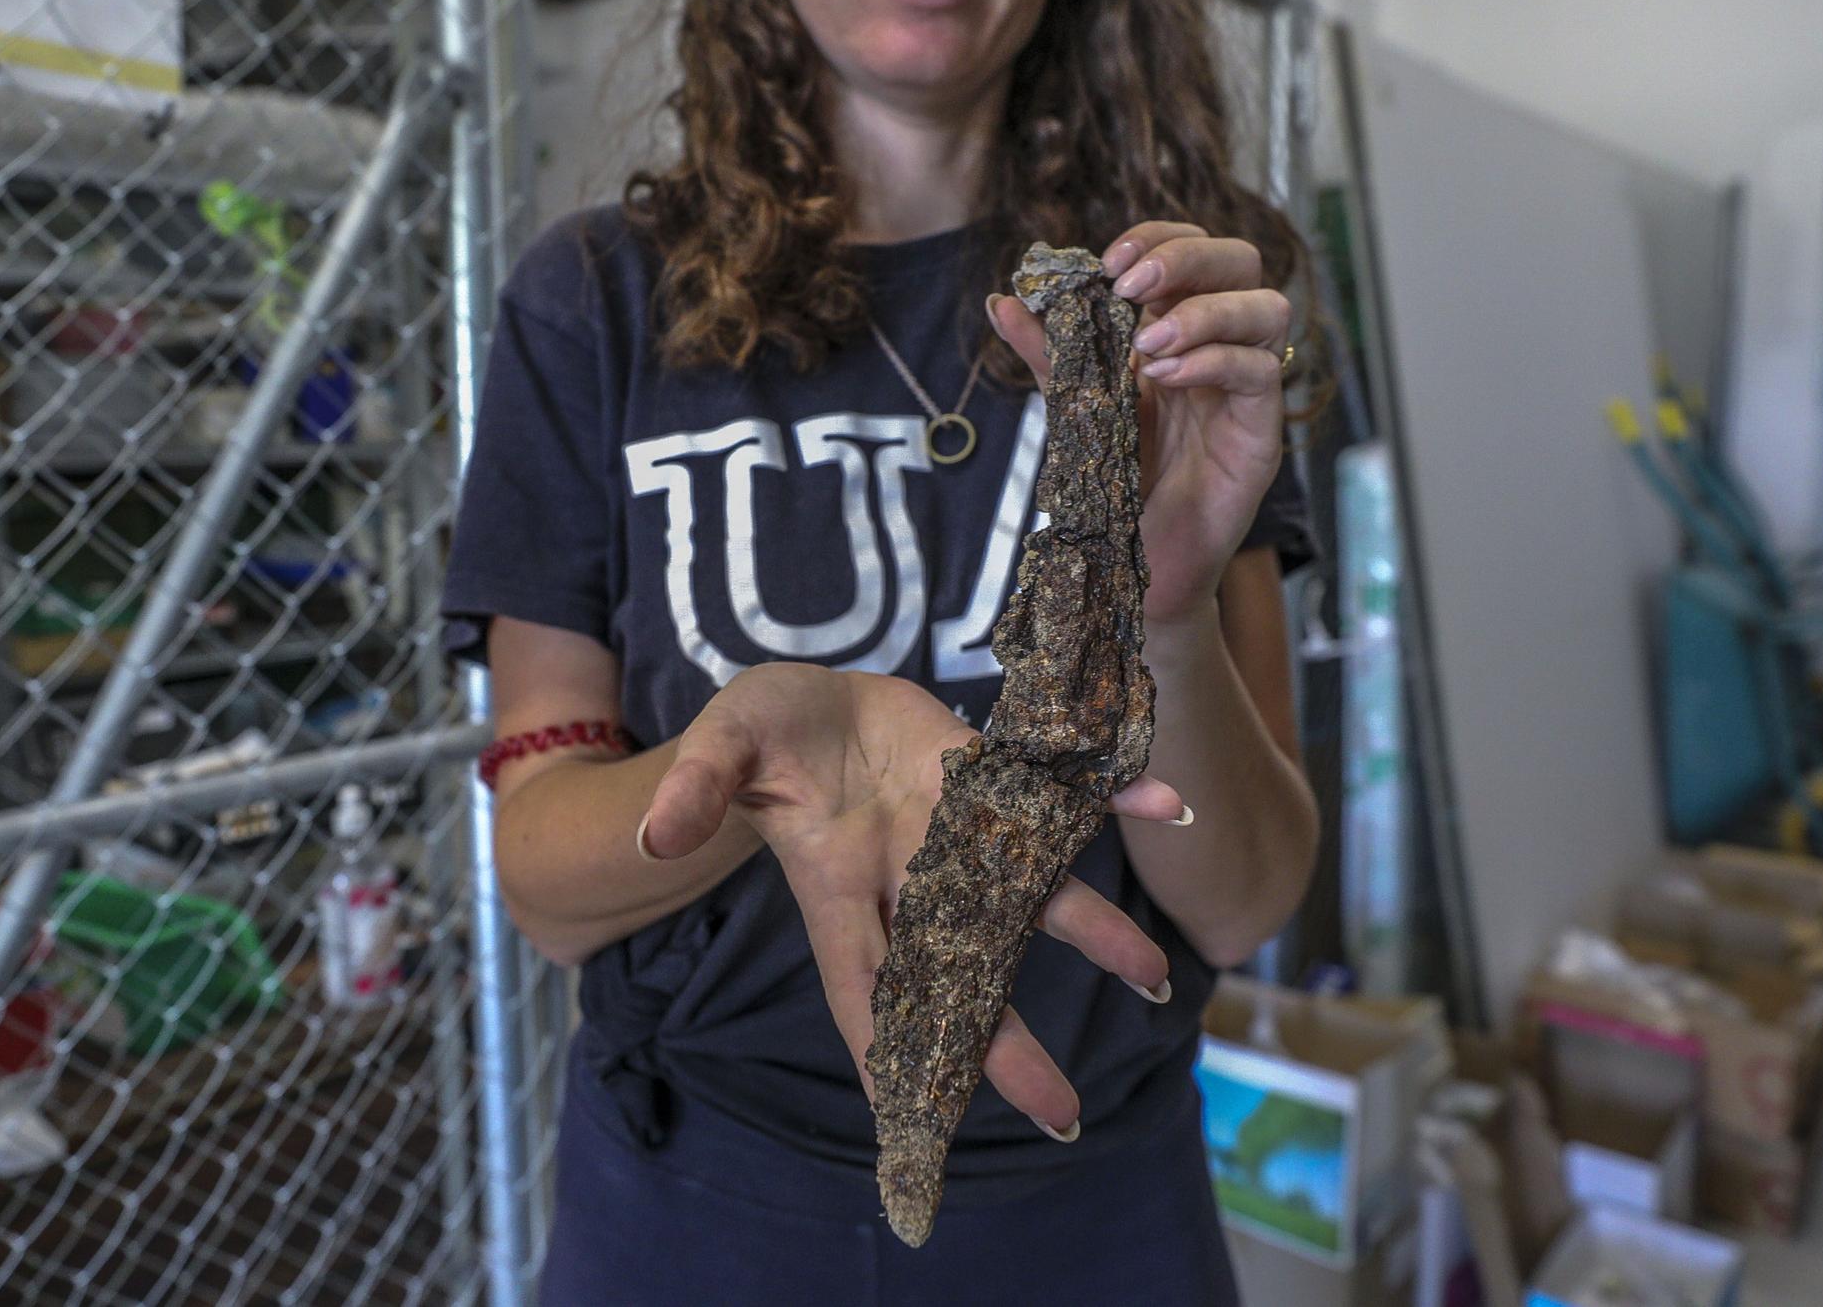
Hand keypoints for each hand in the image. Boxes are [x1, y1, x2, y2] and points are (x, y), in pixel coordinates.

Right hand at [637, 662, 1187, 1135]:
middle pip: (965, 972)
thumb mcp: (723, 745)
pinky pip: (1059, 793)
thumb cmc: (758, 734)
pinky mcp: (990, 776)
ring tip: (1159, 980)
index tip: (921, 1128)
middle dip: (1008, 1045)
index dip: (888, 1058)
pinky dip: (1111, 800)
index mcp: (838, 886)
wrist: (813, 696)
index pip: (864, 990)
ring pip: (1033, 894)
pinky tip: (1166, 806)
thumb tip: (656, 836)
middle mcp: (910, 876)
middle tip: (1064, 1117)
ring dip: (1096, 933)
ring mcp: (959, 829)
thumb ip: (698, 789)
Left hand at [987, 222, 1290, 622]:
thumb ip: (1047, 352)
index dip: (1157, 238)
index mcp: (1178, 323)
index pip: (1191, 248)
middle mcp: (1221, 343)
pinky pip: (1262, 372)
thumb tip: (1003, 299)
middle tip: (1130, 287)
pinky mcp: (1261, 429)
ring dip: (1206, 310)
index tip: (1108, 262)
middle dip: (1186, 258)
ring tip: (1147, 345)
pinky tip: (1166, 378)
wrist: (1130, 560)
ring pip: (1269, 307)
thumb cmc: (1112, 479)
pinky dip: (1214, 362)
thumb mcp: (1073, 404)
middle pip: (1241, 260)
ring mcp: (1246, 384)